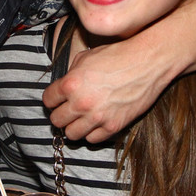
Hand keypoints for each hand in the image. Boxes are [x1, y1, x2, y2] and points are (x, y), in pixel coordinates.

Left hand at [43, 39, 167, 142]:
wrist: (147, 62)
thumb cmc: (118, 56)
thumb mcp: (86, 57)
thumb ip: (71, 74)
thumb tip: (64, 86)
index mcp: (71, 84)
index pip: (47, 100)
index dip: (52, 98)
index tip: (57, 98)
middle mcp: (81, 103)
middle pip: (56, 121)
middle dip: (60, 114)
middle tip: (68, 109)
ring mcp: (97, 117)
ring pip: (71, 134)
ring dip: (74, 126)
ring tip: (81, 118)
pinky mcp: (113, 126)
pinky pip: (92, 139)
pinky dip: (92, 132)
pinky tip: (96, 122)